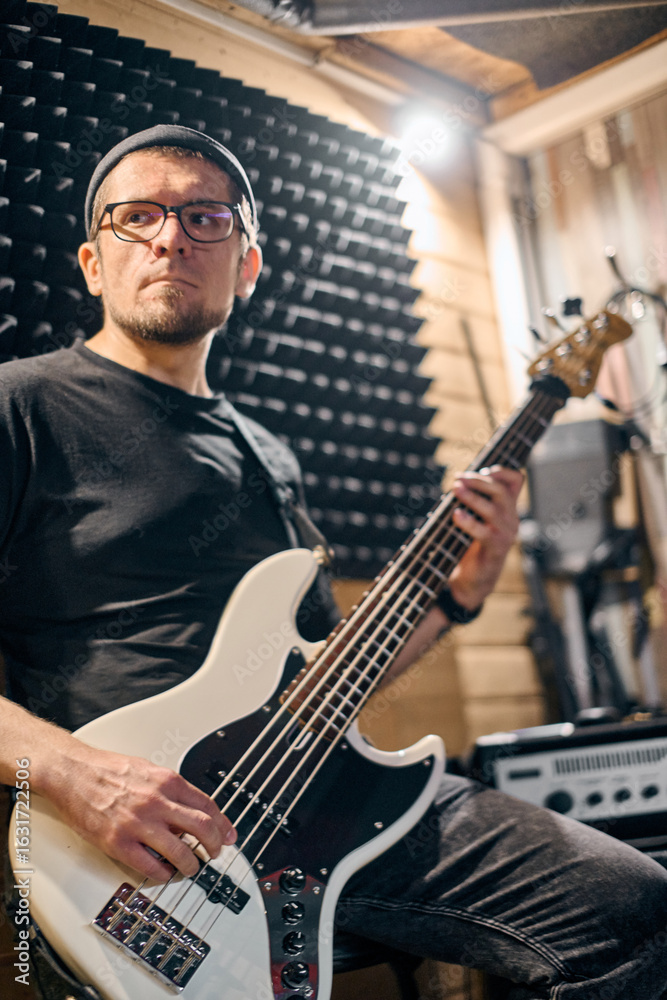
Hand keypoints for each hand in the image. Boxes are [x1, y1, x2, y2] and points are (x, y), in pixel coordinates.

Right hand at [48, 743, 235, 881]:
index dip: (223, 825)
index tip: (228, 836)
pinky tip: (164, 873)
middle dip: (215, 845)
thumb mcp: (148, 770)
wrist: (73, 773)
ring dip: (192, 865)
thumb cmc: (107, 770)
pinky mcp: (119, 843)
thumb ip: (171, 789)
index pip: (207, 805)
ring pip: (181, 852)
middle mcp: (157, 802)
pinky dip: (163, 874)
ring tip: (191, 868)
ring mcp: (138, 824)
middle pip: (202, 828)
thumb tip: (192, 808)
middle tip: (215, 853)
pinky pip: (151, 867)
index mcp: (167, 781)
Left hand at [447, 465, 522, 611]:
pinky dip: (469, 522)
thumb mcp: (475, 518)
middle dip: (479, 481)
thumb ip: (473, 500)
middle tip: (458, 478)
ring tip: (455, 490)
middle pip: (501, 491)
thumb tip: (459, 479)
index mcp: (507, 508)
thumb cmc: (471, 545)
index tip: (479, 469)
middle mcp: (511, 519)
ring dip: (472, 497)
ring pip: (493, 510)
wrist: (473, 579)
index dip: (500, 470)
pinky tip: (455, 515)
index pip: (515, 480)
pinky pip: (484, 533)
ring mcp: (506, 534)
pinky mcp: (496, 550)